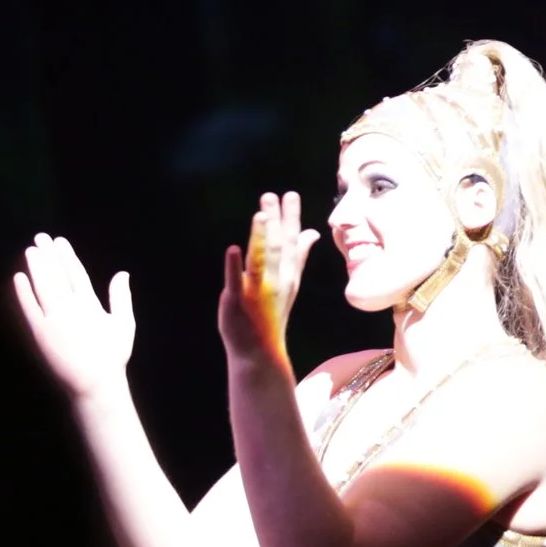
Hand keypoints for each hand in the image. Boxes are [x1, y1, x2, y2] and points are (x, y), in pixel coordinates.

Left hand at [14, 235, 135, 398]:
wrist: (93, 383)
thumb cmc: (112, 355)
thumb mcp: (125, 324)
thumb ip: (121, 297)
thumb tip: (122, 273)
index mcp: (91, 304)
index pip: (76, 273)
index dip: (66, 256)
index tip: (59, 241)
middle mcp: (70, 307)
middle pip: (56, 275)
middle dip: (48, 255)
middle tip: (40, 237)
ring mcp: (52, 319)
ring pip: (42, 287)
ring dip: (36, 268)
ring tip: (31, 250)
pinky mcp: (39, 332)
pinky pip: (29, 307)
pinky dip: (23, 292)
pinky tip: (18, 278)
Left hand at [218, 192, 318, 367]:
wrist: (260, 352)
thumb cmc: (271, 314)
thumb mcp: (289, 282)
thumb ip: (299, 256)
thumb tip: (312, 232)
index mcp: (288, 275)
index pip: (293, 242)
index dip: (291, 218)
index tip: (290, 195)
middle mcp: (277, 281)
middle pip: (279, 246)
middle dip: (276, 221)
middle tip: (272, 195)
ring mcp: (258, 291)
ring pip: (261, 260)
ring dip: (261, 238)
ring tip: (260, 215)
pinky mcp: (238, 301)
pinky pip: (237, 282)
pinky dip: (235, 266)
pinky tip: (233, 249)